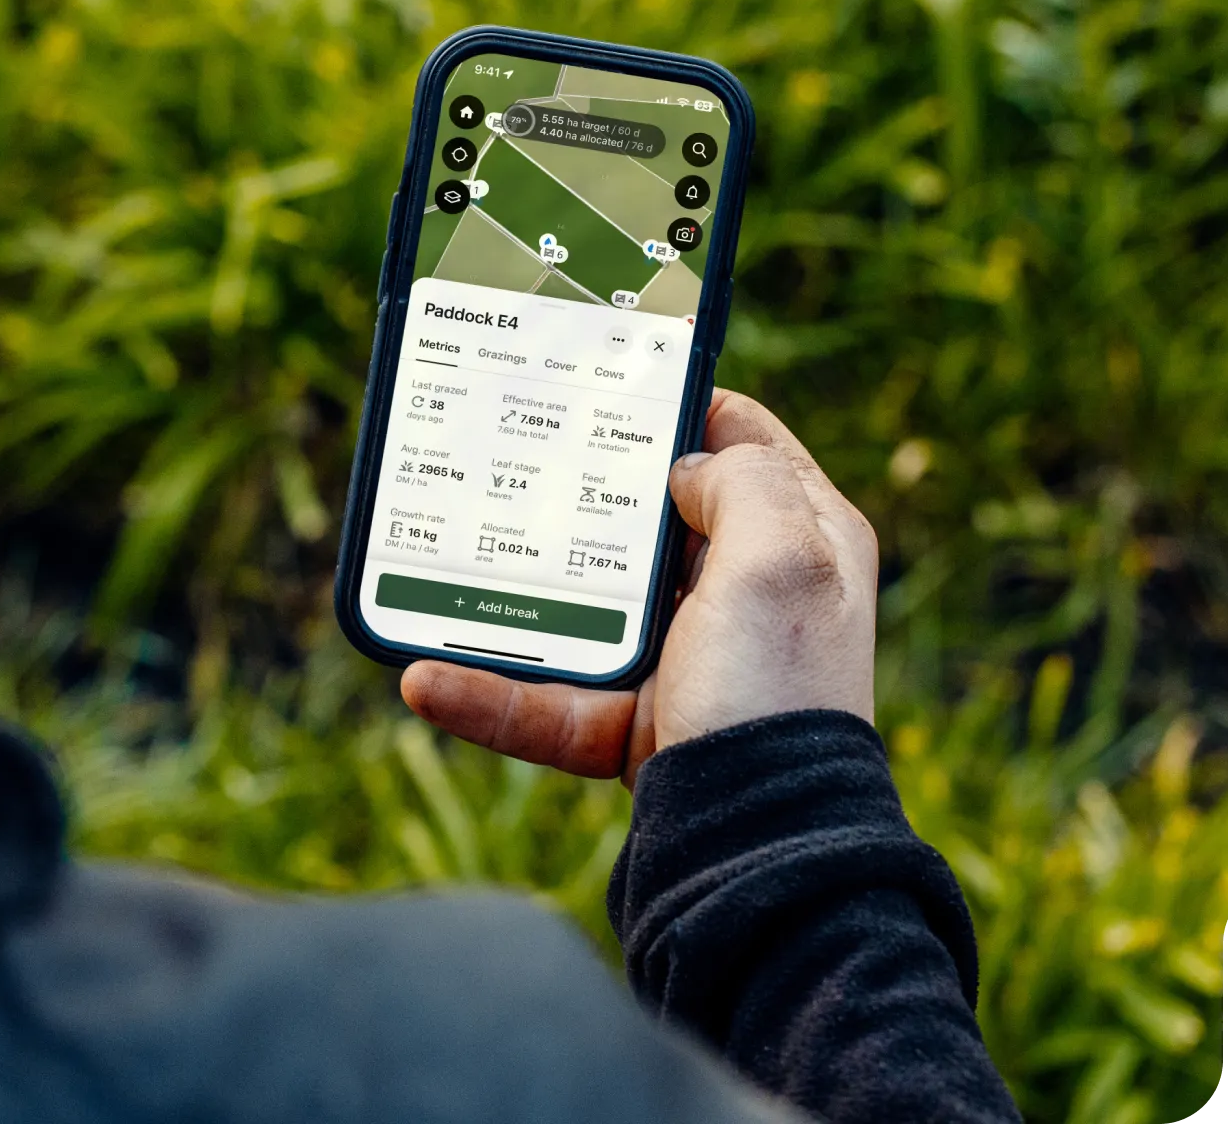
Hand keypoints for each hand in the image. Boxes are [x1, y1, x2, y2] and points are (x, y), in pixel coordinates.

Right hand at [398, 389, 877, 785]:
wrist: (763, 849)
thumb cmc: (779, 690)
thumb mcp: (783, 555)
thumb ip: (742, 481)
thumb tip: (687, 465)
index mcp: (803, 541)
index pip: (743, 442)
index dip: (678, 403)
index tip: (602, 377)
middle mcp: (747, 597)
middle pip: (647, 521)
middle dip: (572, 495)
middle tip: (506, 455)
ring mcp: (689, 666)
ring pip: (583, 612)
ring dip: (507, 599)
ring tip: (435, 572)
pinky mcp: (635, 733)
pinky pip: (545, 704)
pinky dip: (485, 696)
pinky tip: (424, 680)